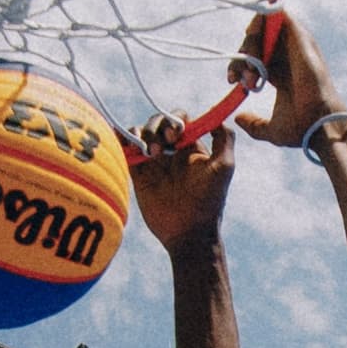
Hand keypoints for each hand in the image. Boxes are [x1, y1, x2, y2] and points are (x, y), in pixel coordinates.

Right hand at [129, 118, 239, 252]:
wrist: (188, 230)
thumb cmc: (209, 199)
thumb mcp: (223, 167)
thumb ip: (224, 139)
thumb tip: (217, 117)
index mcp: (191, 147)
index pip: (179, 120)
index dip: (174, 121)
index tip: (175, 136)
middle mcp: (171, 151)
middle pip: (157, 123)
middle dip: (156, 128)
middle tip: (160, 150)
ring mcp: (153, 162)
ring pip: (140, 134)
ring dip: (141, 135)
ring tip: (148, 153)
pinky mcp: (138, 174)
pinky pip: (126, 150)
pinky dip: (122, 140)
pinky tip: (125, 141)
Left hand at [236, 11, 343, 148]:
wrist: (319, 124)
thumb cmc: (301, 128)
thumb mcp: (272, 129)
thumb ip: (255, 124)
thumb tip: (238, 118)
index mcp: (281, 73)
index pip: (254, 58)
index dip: (238, 65)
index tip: (232, 81)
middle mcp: (288, 56)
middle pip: (255, 42)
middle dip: (240, 56)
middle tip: (236, 77)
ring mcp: (295, 45)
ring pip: (263, 28)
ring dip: (250, 42)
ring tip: (249, 68)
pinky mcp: (300, 37)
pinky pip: (278, 14)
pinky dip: (263, 19)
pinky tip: (253, 36)